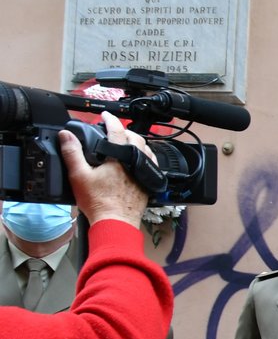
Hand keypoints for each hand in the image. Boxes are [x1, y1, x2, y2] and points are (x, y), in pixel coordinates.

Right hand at [60, 111, 153, 227]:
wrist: (116, 222)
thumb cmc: (99, 202)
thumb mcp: (79, 175)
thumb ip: (72, 153)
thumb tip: (66, 135)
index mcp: (120, 157)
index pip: (117, 130)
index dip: (110, 120)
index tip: (105, 115)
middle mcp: (136, 162)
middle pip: (135, 138)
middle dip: (124, 130)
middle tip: (113, 130)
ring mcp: (144, 173)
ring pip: (146, 150)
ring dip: (136, 143)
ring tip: (125, 143)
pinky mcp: (148, 183)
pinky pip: (151, 163)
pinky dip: (144, 156)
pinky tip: (137, 160)